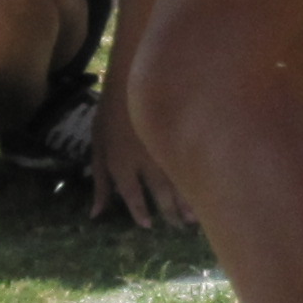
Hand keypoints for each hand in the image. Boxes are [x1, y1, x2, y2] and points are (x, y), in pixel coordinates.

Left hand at [90, 78, 191, 229]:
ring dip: (188, 202)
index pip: (132, 194)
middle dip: (169, 211)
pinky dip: (199, 179)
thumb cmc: (111, 113)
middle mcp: (143, 159)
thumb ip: (99, 182)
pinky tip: (207, 190)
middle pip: (159, 192)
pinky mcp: (179, 135)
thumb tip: (95, 215)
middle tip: (177, 225)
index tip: (148, 224)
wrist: (134, 76)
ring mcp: (164, 147)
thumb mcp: (97, 147)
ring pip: (179, 180)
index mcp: (119, 161)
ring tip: (194, 220)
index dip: (140, 211)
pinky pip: (190, 162)